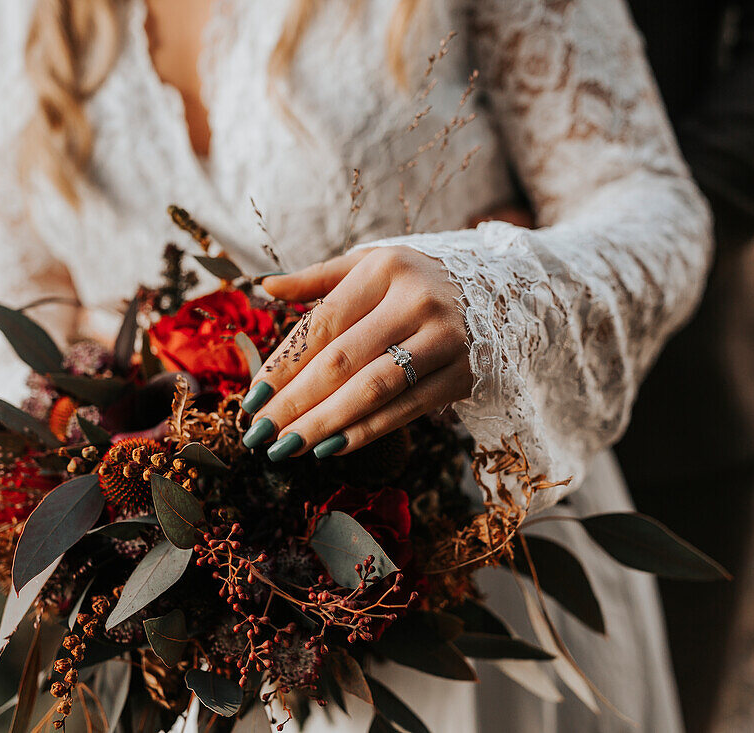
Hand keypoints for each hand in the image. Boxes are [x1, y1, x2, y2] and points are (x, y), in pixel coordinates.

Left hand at [239, 246, 471, 459]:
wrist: (500, 292)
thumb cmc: (416, 281)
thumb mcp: (371, 265)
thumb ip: (319, 278)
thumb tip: (265, 286)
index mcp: (386, 268)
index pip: (322, 323)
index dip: (284, 363)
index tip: (253, 396)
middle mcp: (418, 301)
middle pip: (342, 361)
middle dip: (294, 402)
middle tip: (259, 432)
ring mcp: (444, 340)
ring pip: (372, 390)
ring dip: (323, 424)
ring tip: (285, 446)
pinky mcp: (462, 376)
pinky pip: (405, 411)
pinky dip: (364, 432)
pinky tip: (329, 447)